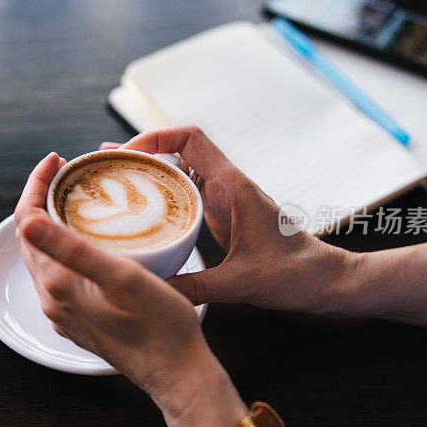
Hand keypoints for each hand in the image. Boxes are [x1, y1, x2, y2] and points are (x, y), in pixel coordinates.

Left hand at [14, 152, 245, 426]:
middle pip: (32, 238)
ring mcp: (65, 312)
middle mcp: (53, 299)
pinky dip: (66, 248)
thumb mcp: (120, 277)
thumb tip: (26, 222)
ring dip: (53, 224)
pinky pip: (61, 275)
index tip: (57, 160)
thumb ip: (71, 249)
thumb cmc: (159, 326)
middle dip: (42, 200)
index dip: (35, 186)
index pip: (26, 223)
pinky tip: (90, 240)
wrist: (177, 373)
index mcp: (57, 284)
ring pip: (46, 257)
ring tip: (78, 198)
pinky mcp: (80, 320)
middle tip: (68, 173)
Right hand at [110, 127, 353, 311]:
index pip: (191, 139)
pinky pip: (186, 192)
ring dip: (148, 168)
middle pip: (178, 149)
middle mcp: (227, 186)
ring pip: (180, 169)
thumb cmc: (295, 273)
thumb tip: (156, 290)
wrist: (323, 278)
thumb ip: (198, 286)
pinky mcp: (222, 213)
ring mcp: (224, 198)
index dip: (156, 137)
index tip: (128, 154)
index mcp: (234, 187)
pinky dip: (161, 191)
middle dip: (140, 151)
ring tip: (112, 175)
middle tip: (104, 161)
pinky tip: (140, 205)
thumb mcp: (242, 283)